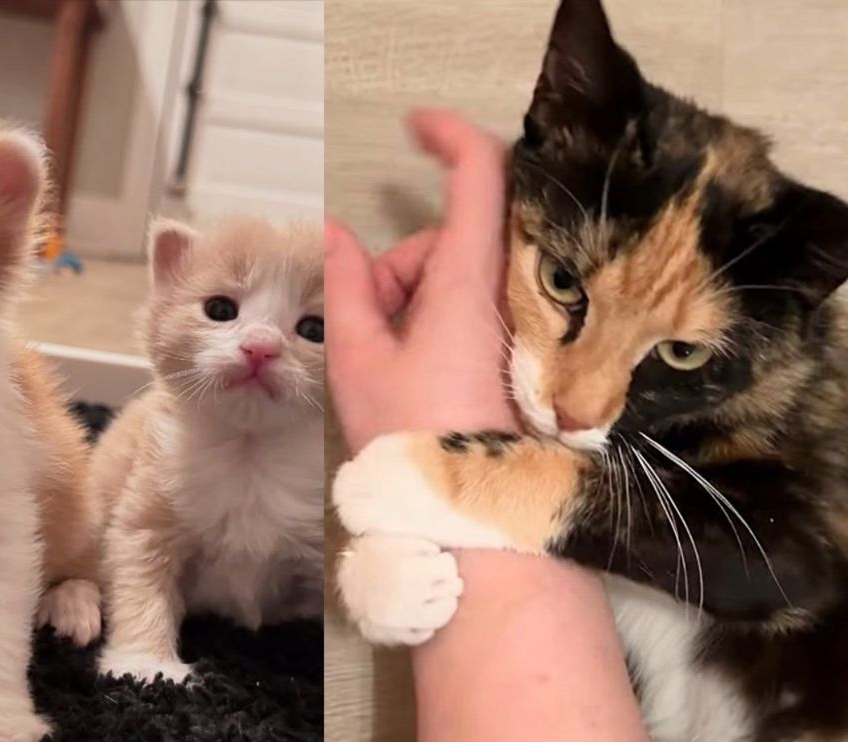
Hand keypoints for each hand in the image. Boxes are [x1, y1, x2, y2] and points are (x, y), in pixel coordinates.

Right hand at [326, 108, 516, 452]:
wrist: (472, 508)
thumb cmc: (420, 440)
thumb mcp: (361, 357)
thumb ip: (344, 285)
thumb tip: (332, 235)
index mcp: (469, 282)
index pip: (480, 173)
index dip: (450, 134)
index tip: (416, 125)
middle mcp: (504, 291)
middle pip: (452, 234)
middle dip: (400, 262)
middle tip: (372, 320)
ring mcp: (513, 320)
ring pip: (457, 274)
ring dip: (412, 297)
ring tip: (391, 357)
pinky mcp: (514, 347)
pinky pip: (472, 306)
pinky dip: (435, 319)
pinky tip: (418, 366)